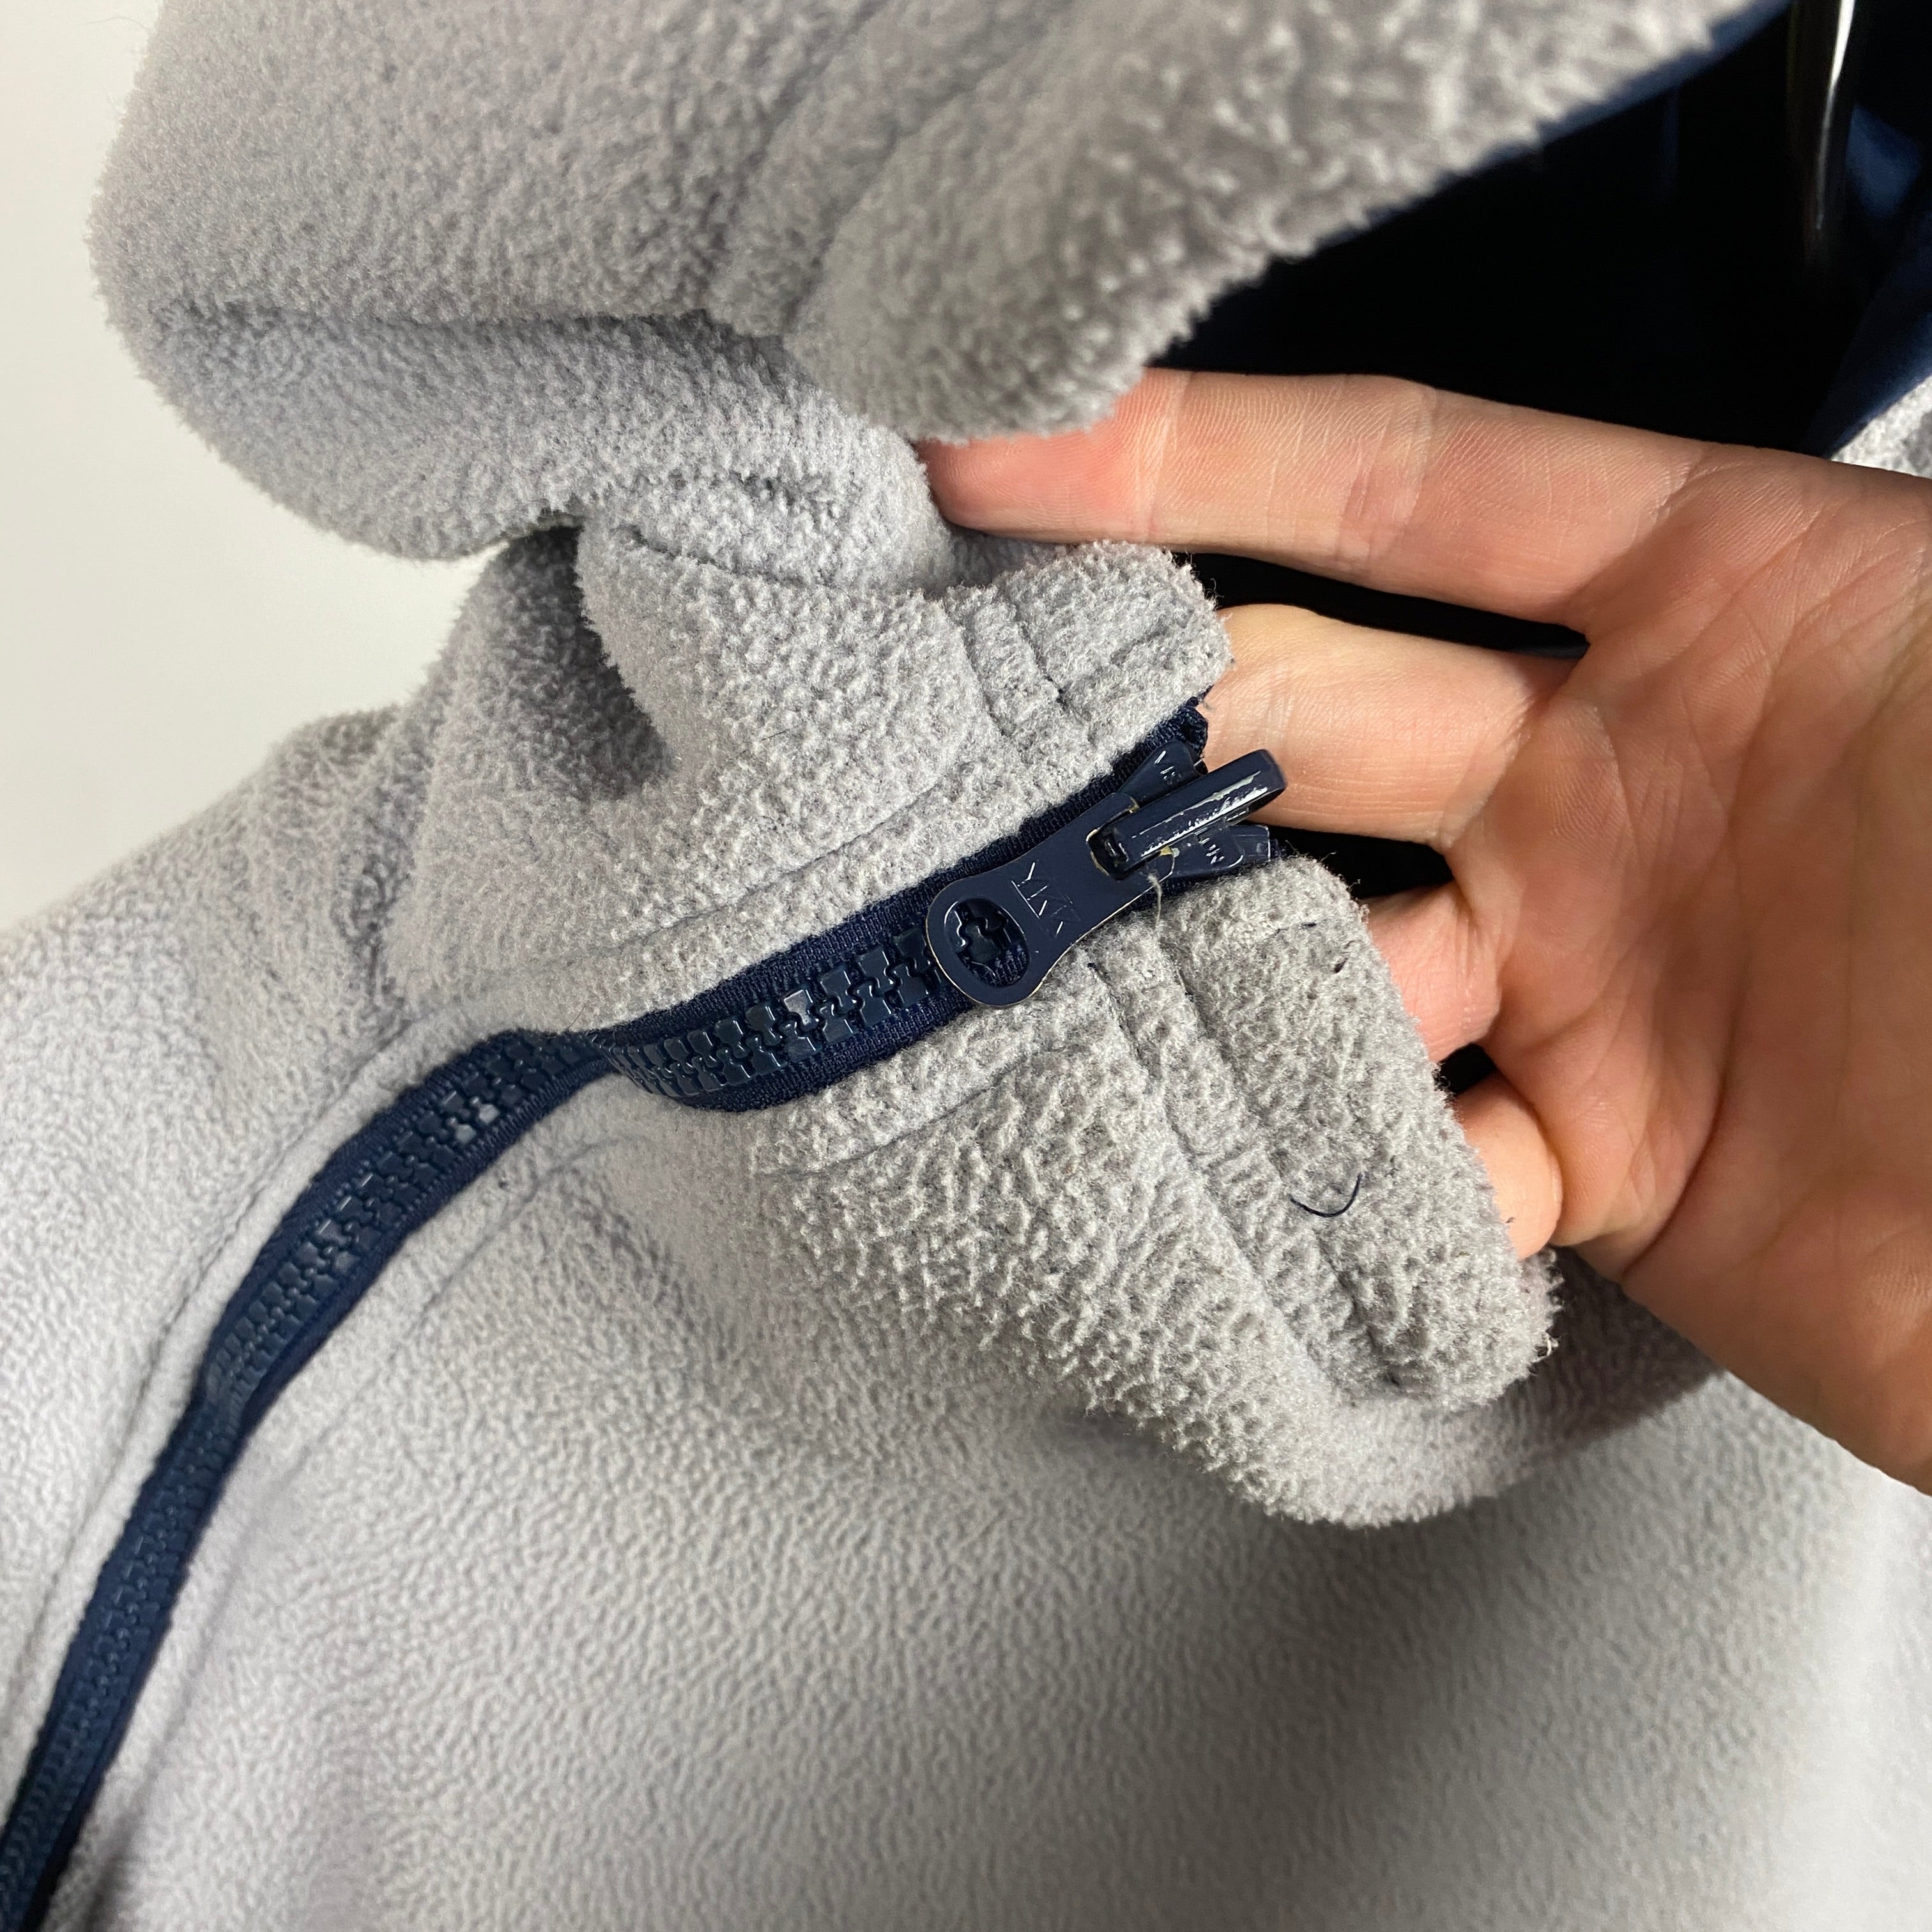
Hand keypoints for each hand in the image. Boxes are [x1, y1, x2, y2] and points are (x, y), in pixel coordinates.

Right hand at [923, 371, 1931, 1490]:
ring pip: (1318, 945)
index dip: (1201, 455)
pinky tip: (1287, 1165)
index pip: (1416, 490)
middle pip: (1313, 715)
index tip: (1007, 453)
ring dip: (1216, 971)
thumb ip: (1815, 574)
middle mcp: (1614, 777)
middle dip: (1152, 720)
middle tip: (991, 756)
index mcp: (1722, 605)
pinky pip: (1404, 1144)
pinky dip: (1336, 1164)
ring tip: (1112, 995)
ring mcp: (1584, 970)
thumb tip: (1612, 383)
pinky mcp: (1586, 1152)